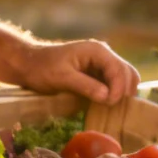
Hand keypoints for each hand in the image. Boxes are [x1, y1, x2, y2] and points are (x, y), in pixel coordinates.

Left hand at [15, 41, 139, 103]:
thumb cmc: (42, 69)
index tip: (109, 103)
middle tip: (111, 107)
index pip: (119, 69)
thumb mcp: (62, 78)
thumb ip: (85, 86)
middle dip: (124, 91)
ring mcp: (101, 64)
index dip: (119, 88)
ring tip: (110, 107)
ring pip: (124, 78)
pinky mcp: (97, 74)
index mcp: (97, 51)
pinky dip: (114, 94)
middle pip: (128, 73)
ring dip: (121, 93)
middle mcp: (103, 54)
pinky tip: (106, 105)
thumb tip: (107, 97)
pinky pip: (114, 84)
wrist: (29, 64)